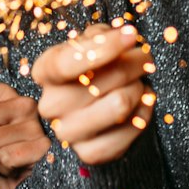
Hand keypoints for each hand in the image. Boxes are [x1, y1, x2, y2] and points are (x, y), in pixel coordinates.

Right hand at [32, 24, 155, 165]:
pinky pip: (130, 130)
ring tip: (138, 83)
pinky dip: (144, 112)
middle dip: (135, 63)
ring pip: (120, 103)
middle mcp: (50, 104)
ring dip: (139, 88)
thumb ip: (101, 36)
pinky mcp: (90, 154)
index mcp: (45, 72)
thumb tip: (123, 36)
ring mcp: (68, 132)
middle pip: (105, 79)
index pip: (68, 62)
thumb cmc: (93, 68)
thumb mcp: (91, 43)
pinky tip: (140, 105)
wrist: (95, 108)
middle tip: (143, 58)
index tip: (131, 34)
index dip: (104, 47)